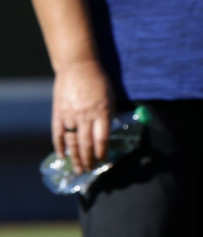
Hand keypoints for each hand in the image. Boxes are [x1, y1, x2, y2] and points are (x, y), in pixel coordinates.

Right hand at [51, 58, 113, 172]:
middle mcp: (85, 116)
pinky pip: (58, 133)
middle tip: (90, 170)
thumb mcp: (110, 97)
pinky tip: (62, 156)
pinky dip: (59, 146)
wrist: (77, 66)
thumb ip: (109, 115)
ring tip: (78, 169)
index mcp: (101, 112)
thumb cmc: (98, 81)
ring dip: (75, 157)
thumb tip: (108, 133)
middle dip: (89, 160)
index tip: (104, 161)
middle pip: (86, 144)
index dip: (103, 152)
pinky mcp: (58, 113)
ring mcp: (70, 115)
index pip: (102, 139)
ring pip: (72, 142)